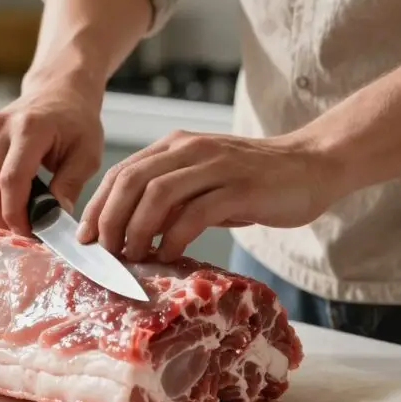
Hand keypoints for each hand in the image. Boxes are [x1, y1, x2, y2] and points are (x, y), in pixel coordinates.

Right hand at [0, 80, 103, 233]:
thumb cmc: (75, 123)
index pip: (11, 180)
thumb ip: (70, 186)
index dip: (16, 213)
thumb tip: (53, 217)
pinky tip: (8, 197)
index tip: (31, 232)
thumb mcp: (87, 154)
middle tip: (25, 230)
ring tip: (18, 214)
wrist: (57, 93)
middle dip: (3, 218)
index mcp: (29, 128)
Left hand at [77, 130, 338, 262]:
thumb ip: (169, 199)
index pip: (121, 172)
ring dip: (138, 230)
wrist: (313, 165)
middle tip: (106, 252)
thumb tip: (130, 233)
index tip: (87, 238)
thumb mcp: (203, 182)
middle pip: (131, 182)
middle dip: (111, 220)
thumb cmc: (254, 180)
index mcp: (175, 146)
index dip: (98, 206)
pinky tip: (168, 255)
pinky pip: (195, 213)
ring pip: (157, 195)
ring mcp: (216, 166)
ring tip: (133, 256)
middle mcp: (191, 149)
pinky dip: (174, 237)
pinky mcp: (241, 188)